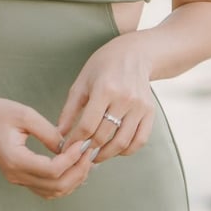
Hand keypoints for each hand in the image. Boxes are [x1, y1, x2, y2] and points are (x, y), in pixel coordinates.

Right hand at [0, 95, 94, 198]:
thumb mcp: (25, 114)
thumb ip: (49, 133)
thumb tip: (68, 147)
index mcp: (15, 160)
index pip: (53, 171)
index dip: (72, 160)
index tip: (83, 144)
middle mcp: (16, 175)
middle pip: (56, 186)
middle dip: (78, 172)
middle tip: (90, 153)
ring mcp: (16, 178)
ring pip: (53, 191)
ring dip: (72, 179)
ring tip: (85, 160)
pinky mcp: (19, 176)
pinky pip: (45, 188)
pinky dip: (62, 182)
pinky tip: (72, 167)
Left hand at [57, 32, 155, 165]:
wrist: (134, 54)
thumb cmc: (103, 66)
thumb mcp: (82, 82)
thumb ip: (70, 109)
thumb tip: (59, 134)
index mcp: (104, 89)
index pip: (88, 125)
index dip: (76, 141)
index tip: (68, 148)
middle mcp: (124, 98)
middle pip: (104, 135)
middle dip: (89, 150)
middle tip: (79, 156)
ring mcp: (139, 106)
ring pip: (122, 142)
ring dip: (107, 154)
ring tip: (95, 156)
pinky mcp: (150, 112)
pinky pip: (140, 140)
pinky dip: (127, 150)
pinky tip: (115, 150)